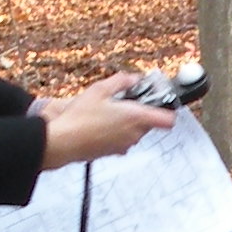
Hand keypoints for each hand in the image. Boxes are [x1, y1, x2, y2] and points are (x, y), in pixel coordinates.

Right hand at [34, 72, 176, 170]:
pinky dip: (116, 132)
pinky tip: (100, 125)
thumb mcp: (100, 90)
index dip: (168, 111)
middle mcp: (134, 134)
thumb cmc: (80, 118)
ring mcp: (125, 145)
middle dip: (140, 113)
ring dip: (127, 123)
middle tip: (123, 103)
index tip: (162, 103)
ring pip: (135, 132)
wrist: (63, 142)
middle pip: (149, 123)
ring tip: (107, 113)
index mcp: (136, 117)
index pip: (167, 120)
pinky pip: (122, 140)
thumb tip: (133, 78)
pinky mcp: (114, 153)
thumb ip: (121, 82)